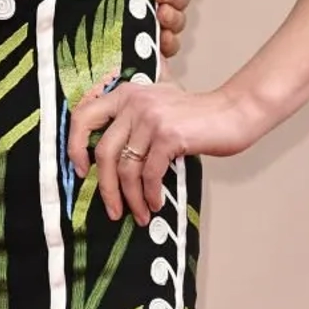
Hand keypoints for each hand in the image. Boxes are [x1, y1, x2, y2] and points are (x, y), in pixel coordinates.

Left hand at [67, 75, 260, 224]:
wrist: (233, 112)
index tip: (82, 172)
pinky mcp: (168, 135)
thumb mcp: (158, 104)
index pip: (83, 117)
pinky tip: (155, 204)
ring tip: (139, 214)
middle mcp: (134, 102)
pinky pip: (149, 174)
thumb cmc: (195, 116)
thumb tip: (103, 160)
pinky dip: (150, 194)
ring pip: (126, 168)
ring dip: (131, 198)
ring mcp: (151, 118)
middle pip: (103, 152)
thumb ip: (132, 119)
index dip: (75, 147)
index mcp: (125, 94)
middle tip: (112, 210)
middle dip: (106, 188)